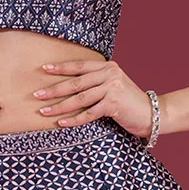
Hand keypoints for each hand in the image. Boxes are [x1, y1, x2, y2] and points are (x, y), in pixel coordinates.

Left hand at [31, 59, 155, 137]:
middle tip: (37, 94)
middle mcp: (109, 74)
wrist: (151, 113)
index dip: (61, 67)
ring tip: (44, 111)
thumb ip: (97, 83)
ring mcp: (112, 88)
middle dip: (54, 89)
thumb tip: (68, 88)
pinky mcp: (114, 104)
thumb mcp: (113, 86)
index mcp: (107, 67)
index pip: (80, 66)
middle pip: (76, 82)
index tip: (44, 69)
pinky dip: (74, 119)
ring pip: (80, 98)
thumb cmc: (128, 103)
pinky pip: (88, 113)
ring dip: (59, 106)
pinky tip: (62, 123)